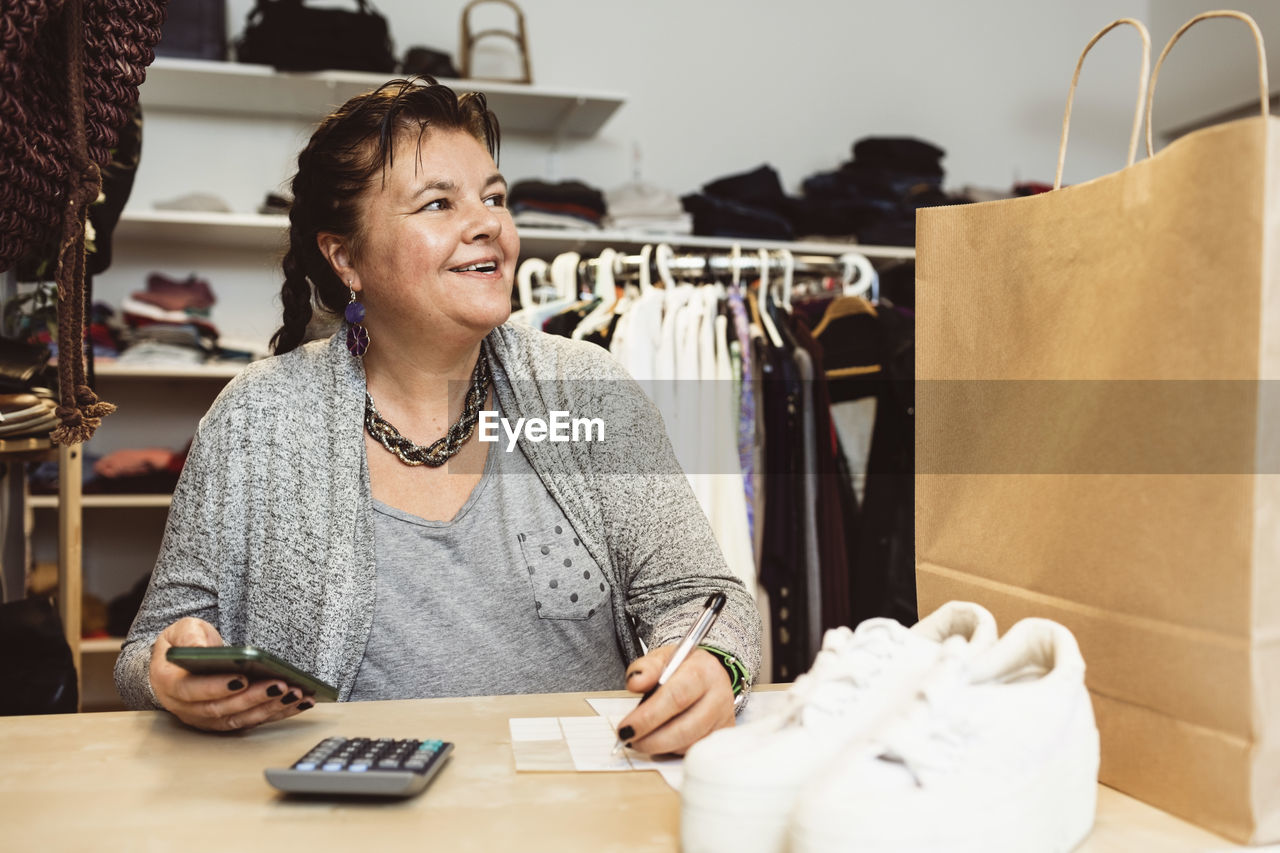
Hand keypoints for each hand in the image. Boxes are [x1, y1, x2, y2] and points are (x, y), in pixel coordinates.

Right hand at [149, 617, 314, 731]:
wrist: (183, 661)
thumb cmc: (185, 644)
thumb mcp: (182, 631)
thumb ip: (189, 638)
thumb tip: (199, 650)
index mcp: (170, 684)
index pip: (192, 690)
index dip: (217, 687)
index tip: (241, 678)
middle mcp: (186, 708)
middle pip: (221, 709)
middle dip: (253, 698)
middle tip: (280, 685)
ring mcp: (206, 719)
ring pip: (240, 719)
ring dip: (270, 708)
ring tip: (296, 693)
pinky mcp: (226, 721)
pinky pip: (253, 720)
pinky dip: (278, 713)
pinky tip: (300, 702)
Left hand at [615, 645, 734, 754]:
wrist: (710, 675)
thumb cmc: (684, 668)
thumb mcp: (663, 658)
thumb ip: (646, 668)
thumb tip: (635, 682)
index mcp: (704, 671)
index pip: (677, 697)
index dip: (649, 716)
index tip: (626, 727)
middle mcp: (719, 697)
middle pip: (685, 728)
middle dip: (651, 739)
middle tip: (629, 739)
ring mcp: (723, 720)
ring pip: (689, 744)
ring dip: (660, 747)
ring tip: (641, 739)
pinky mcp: (721, 737)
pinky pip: (694, 752)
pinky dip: (672, 751)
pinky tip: (660, 741)